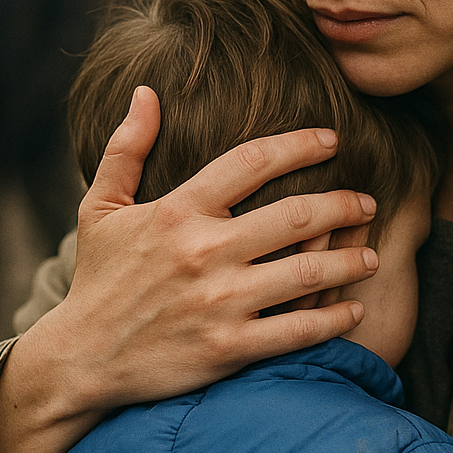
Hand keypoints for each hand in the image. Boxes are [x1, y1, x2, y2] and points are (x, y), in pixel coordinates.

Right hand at [0, 86, 377, 452]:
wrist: (81, 360)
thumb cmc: (96, 281)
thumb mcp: (98, 208)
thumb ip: (126, 148)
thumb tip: (146, 92)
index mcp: (178, 211)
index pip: (252, 161)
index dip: (300, 144)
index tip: (333, 140)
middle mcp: (204, 251)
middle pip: (297, 214)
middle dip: (343, 203)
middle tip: (367, 202)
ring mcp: (219, 302)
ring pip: (308, 271)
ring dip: (351, 260)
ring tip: (372, 254)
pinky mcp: (229, 348)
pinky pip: (299, 330)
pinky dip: (335, 320)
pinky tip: (355, 311)